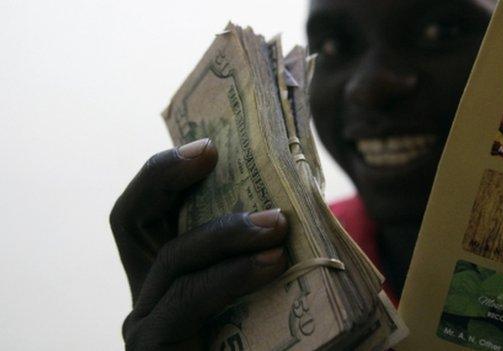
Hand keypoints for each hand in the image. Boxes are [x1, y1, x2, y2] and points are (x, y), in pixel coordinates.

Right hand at [109, 139, 287, 349]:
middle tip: (209, 154)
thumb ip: (266, 246)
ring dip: (222, 232)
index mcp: (170, 270)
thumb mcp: (266, 283)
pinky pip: (185, 302)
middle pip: (131, 219)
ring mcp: (146, 323)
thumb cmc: (271, 342)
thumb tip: (301, 193)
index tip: (208, 145)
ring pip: (169, 259)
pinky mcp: (153, 349)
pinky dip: (227, 276)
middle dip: (164, 177)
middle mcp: (147, 291)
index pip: (149, 211)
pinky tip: (269, 263)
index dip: (166, 173)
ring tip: (275, 224)